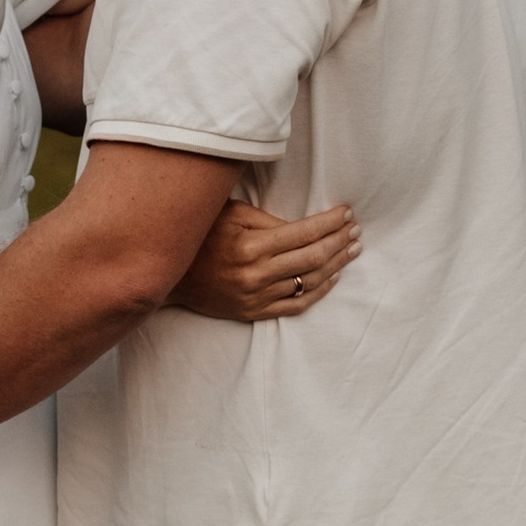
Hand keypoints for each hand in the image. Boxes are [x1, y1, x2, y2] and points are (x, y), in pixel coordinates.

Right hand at [171, 198, 359, 323]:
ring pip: (310, 281)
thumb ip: (267, 219)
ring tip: (352, 250)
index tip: (347, 213)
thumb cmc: (201, 236)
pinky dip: (319, 291)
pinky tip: (333, 277)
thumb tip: (304, 226)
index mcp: (251, 246)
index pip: (304, 233)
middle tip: (356, 230)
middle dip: (340, 241)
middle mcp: (256, 274)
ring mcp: (256, 297)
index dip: (330, 223)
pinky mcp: (253, 312)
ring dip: (337, 264)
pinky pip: (296, 305)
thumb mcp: (230, 214)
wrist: (170, 276)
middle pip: (313, 257)